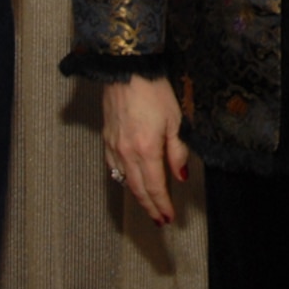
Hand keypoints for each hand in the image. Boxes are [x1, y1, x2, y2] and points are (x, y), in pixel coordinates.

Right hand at [103, 77, 188, 225]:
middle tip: (159, 219)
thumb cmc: (154, 90)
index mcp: (146, 150)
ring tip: (148, 205)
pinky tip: (128, 180)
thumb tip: (181, 176)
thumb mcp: (175, 120)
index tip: (168, 218)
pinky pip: (113, 166)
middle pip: (138, 189)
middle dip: (150, 206)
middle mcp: (127, 153)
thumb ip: (177, 151)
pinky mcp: (106, 137)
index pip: (155, 187)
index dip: (162, 205)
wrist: (126, 69)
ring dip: (137, 195)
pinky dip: (123, 178)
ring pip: (125, 180)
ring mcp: (114, 146)